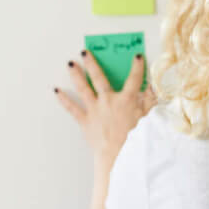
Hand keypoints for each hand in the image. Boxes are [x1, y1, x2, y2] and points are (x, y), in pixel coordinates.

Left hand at [53, 51, 155, 167]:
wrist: (118, 156)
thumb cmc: (135, 140)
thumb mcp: (148, 120)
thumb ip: (149, 102)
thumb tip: (151, 89)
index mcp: (127, 100)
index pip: (134, 79)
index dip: (137, 67)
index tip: (137, 57)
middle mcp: (108, 101)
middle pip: (99, 78)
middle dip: (92, 63)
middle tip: (85, 52)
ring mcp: (95, 110)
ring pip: (83, 88)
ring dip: (76, 75)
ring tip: (70, 64)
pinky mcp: (85, 121)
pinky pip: (72, 108)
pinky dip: (64, 99)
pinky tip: (56, 91)